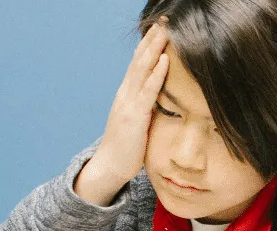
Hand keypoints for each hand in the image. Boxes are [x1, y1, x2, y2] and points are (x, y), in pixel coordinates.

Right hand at [73, 19, 169, 205]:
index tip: (161, 28)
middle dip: (152, 38)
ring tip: (165, 30)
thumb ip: (148, 105)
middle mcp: (126, 92)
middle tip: (164, 19)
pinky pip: (148, 91)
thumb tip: (162, 96)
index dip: (149, 44)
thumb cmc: (129, 146)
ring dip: (155, 48)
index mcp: (128, 93)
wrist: (111, 166)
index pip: (139, 62)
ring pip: (142, 69)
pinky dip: (156, 74)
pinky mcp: (135, 115)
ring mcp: (128, 102)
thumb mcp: (140, 119)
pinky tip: (164, 60)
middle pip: (140, 59)